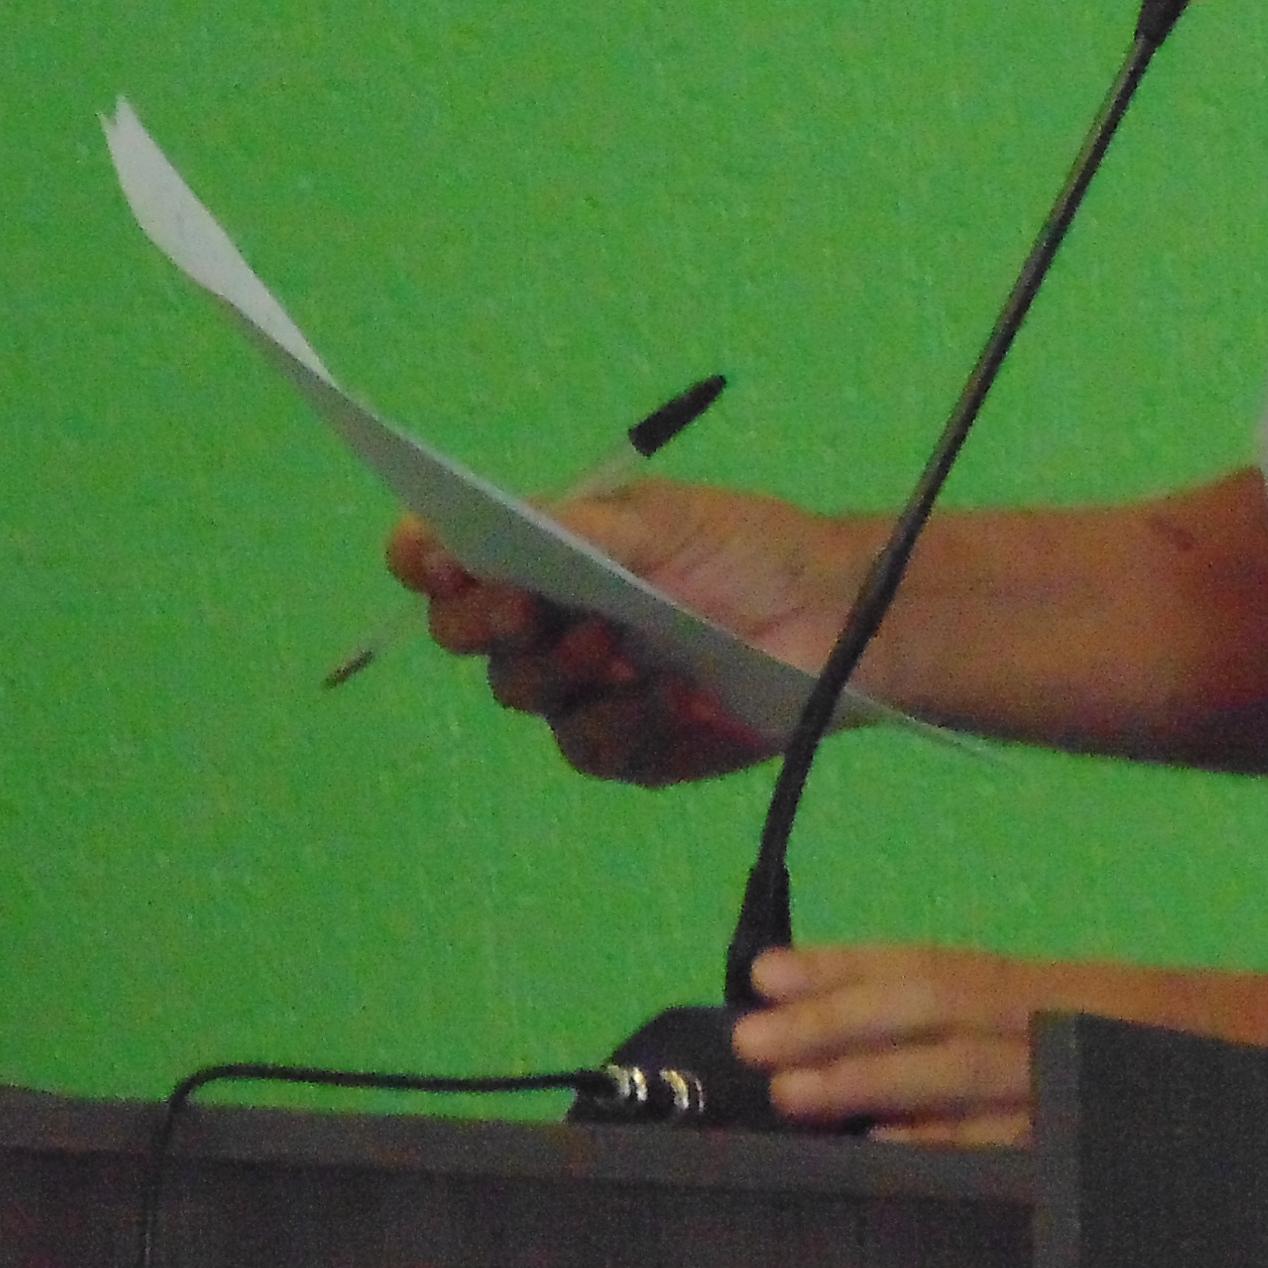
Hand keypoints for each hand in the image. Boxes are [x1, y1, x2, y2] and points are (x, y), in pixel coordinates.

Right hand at [383, 479, 863, 786]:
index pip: (453, 561)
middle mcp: (550, 622)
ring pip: (519, 691)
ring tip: (614, 645)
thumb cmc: (750, 551)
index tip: (432, 559)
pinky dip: (620, 720)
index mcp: (548, 554)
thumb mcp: (660, 520)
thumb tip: (468, 528)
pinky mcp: (628, 747)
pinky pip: (587, 746)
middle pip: (465, 633)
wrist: (841, 620)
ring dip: (557, 667)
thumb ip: (567, 528)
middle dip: (482, 618)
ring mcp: (583, 690)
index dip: (426, 560)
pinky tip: (668, 698)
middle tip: (523, 606)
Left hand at [731, 942, 1267, 1146]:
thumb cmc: (1211, 1044)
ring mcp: (1089, 1075)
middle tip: (748, 1033)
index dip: (849, 966)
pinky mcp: (1110, 1128)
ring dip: (871, 1082)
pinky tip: (889, 1152)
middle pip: (936, 1013)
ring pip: (965, 1074)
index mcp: (1063, 985)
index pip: (939, 967)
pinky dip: (953, 1145)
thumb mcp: (1109, 1017)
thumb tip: (911, 1036)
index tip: (771, 969)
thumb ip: (1025, 1026)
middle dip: (836, 1019)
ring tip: (789, 1088)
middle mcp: (1070, 1019)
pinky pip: (1021, 1139)